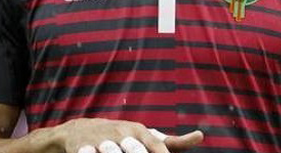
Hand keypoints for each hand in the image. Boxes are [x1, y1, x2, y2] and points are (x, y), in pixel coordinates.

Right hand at [53, 118, 203, 152]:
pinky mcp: (83, 148)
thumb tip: (200, 136)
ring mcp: (102, 141)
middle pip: (134, 150)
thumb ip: (172, 142)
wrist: (80, 130)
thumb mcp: (145, 136)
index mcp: (140, 131)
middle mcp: (122, 134)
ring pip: (111, 152)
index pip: (155, 146)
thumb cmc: (123, 136)